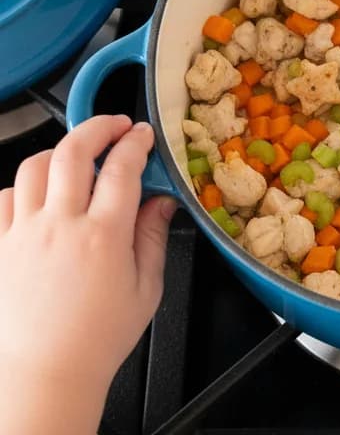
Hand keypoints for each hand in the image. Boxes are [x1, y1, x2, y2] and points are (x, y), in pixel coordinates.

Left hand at [0, 116, 175, 429]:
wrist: (43, 374)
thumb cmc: (97, 339)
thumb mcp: (146, 288)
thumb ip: (153, 236)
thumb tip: (162, 199)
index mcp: (103, 236)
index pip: (123, 167)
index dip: (137, 142)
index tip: (144, 135)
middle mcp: (61, 227)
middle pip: (73, 151)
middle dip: (98, 127)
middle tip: (114, 126)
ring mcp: (24, 235)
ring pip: (35, 167)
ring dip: (60, 152)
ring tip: (77, 157)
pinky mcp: (0, 248)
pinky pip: (4, 199)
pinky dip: (24, 187)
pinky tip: (42, 195)